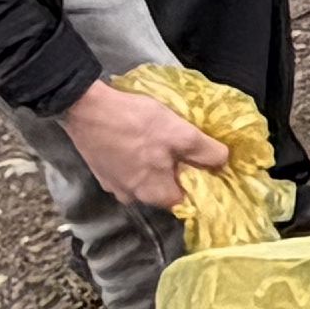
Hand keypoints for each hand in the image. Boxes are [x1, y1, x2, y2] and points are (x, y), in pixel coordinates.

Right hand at [59, 75, 227, 214]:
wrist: (85, 107)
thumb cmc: (135, 123)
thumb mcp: (181, 133)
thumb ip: (207, 152)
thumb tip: (224, 162)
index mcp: (153, 194)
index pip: (186, 201)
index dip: (200, 185)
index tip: (207, 167)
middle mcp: (132, 197)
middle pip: (165, 190)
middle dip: (178, 172)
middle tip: (185, 149)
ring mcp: (113, 185)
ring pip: (146, 180)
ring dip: (156, 165)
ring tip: (161, 142)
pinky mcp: (101, 170)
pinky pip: (128, 170)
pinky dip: (137, 159)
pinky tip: (139, 140)